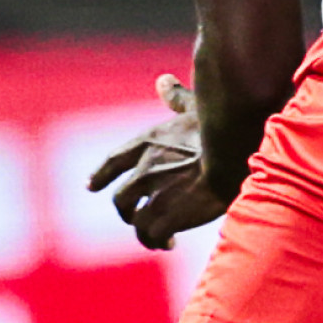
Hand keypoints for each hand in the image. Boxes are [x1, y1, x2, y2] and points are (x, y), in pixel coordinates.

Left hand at [86, 74, 231, 249]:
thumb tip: (163, 80)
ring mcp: (154, 194)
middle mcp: (144, 169)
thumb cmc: (220, 127)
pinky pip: (153, 235)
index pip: (114, 161)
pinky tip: (169, 242)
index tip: (91, 186)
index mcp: (148, 143)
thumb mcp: (194, 107)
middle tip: (138, 220)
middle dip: (128, 211)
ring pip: (136, 222)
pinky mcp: (167, 215)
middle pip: (121, 199)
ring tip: (161, 241)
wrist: (232, 152)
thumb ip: (176, 98)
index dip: (101, 175)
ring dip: (146, 232)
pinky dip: (158, 241)